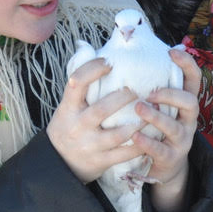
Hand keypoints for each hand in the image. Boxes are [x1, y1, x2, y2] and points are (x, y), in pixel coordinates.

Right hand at [47, 57, 144, 183]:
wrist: (59, 164)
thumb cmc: (70, 126)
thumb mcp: (68, 106)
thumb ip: (81, 84)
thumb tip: (88, 47)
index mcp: (68, 108)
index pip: (76, 83)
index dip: (92, 70)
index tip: (110, 62)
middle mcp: (77, 126)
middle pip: (101, 110)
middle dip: (122, 99)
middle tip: (137, 90)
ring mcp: (90, 145)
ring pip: (117, 134)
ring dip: (138, 123)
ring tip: (153, 111)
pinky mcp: (101, 161)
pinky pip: (125, 154)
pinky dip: (140, 145)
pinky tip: (153, 135)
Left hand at [132, 49, 200, 211]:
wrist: (165, 167)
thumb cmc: (156, 128)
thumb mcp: (159, 107)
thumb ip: (151, 86)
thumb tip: (128, 52)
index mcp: (185, 103)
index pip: (194, 79)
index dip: (186, 64)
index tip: (171, 52)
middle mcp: (188, 120)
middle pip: (190, 102)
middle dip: (170, 95)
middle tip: (149, 93)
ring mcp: (182, 139)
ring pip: (175, 127)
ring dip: (157, 117)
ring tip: (139, 109)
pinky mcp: (172, 158)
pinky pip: (162, 150)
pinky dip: (148, 142)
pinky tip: (135, 135)